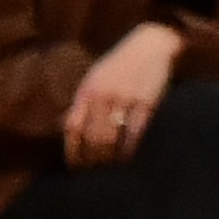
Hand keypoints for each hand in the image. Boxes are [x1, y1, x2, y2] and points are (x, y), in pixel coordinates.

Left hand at [61, 21, 180, 164]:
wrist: (151, 45)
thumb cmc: (120, 64)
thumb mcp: (95, 77)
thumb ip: (83, 101)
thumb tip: (66, 127)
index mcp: (87, 90)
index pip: (72, 127)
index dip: (72, 151)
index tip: (75, 167)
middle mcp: (103, 96)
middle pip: (92, 138)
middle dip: (92, 160)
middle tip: (95, 173)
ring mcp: (125, 99)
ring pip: (111, 139)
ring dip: (109, 158)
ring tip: (110, 168)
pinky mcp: (146, 103)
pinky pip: (134, 134)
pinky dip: (129, 149)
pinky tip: (128, 157)